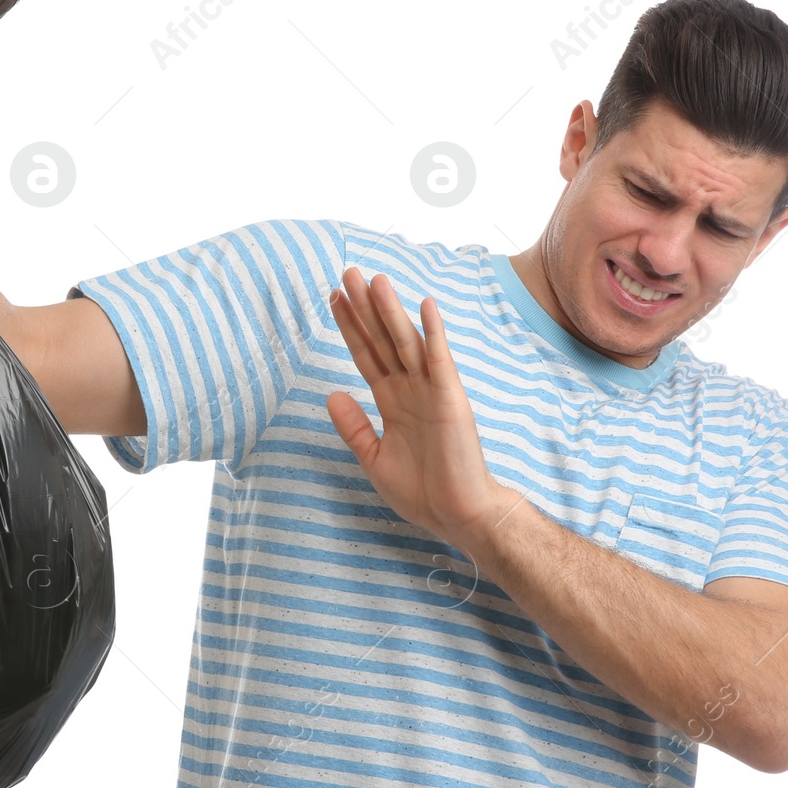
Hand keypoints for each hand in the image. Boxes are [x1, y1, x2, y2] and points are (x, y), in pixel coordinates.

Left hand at [325, 267, 522, 554]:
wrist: (456, 515)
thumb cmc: (421, 491)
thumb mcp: (373, 458)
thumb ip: (353, 427)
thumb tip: (332, 393)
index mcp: (391, 401)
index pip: (366, 354)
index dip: (350, 326)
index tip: (333, 298)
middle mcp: (409, 388)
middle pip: (381, 339)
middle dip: (364, 307)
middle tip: (346, 272)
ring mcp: (430, 390)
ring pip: (406, 342)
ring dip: (391, 309)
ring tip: (374, 278)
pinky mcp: (450, 398)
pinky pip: (440, 360)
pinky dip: (433, 332)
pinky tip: (425, 305)